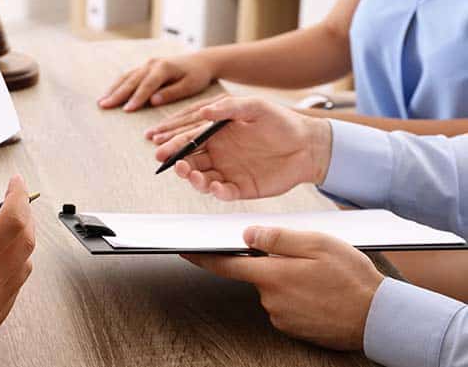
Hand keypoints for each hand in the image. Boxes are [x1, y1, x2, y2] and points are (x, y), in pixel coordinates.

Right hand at [0, 158, 35, 343]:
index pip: (12, 222)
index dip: (18, 196)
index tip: (15, 182)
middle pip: (25, 241)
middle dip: (23, 214)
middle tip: (13, 200)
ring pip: (25, 263)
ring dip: (18, 241)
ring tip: (0, 228)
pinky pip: (16, 284)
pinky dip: (12, 265)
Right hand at [97, 53, 216, 111]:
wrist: (201, 61)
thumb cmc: (198, 76)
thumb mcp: (190, 86)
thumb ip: (171, 93)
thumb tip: (153, 101)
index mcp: (164, 68)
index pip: (147, 85)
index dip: (136, 98)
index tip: (126, 110)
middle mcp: (152, 64)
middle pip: (132, 80)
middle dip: (117, 94)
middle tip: (104, 106)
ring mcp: (147, 64)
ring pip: (126, 77)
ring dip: (113, 90)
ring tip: (101, 102)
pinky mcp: (145, 68)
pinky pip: (128, 76)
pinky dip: (117, 85)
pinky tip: (109, 94)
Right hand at [155, 96, 332, 200]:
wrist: (309, 145)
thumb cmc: (282, 122)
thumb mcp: (256, 107)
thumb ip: (229, 108)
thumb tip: (205, 111)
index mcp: (216, 133)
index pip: (189, 139)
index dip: (174, 144)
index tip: (162, 149)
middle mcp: (218, 153)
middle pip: (190, 161)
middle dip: (179, 164)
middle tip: (176, 165)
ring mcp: (228, 171)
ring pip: (201, 178)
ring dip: (194, 179)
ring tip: (194, 176)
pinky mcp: (240, 188)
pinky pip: (222, 192)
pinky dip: (216, 192)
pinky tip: (216, 187)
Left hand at [182, 226, 383, 349]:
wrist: (379, 318)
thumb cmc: (352, 278)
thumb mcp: (317, 244)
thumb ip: (278, 238)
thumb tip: (247, 236)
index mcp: (272, 275)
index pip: (226, 265)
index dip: (203, 257)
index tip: (186, 250)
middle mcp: (270, 299)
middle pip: (257, 274)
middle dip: (272, 263)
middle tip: (306, 260)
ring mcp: (280, 316)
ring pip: (273, 289)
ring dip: (287, 280)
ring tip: (320, 278)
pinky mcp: (292, 328)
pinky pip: (285, 305)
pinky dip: (297, 296)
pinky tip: (320, 293)